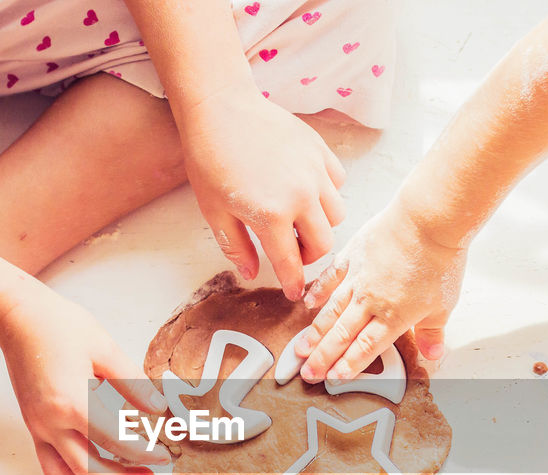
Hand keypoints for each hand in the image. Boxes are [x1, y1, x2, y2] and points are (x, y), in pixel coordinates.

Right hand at [0, 293, 169, 474]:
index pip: (114, 440)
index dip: (142, 453)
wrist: (17, 317)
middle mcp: (50, 421)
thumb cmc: (58, 326)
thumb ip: (131, 383)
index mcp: (71, 401)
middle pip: (89, 467)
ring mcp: (38, 426)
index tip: (163, 455)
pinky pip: (49, 464)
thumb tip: (157, 410)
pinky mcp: (33, 425)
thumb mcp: (104, 349)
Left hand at [178, 86, 345, 297]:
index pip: (291, 263)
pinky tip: (305, 190)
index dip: (294, 283)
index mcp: (272, 215)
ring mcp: (314, 170)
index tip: (296, 293)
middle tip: (290, 250)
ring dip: (320, 224)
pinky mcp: (319, 150)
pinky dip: (327, 192)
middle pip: (324, 243)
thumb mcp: (214, 212)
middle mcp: (301, 195)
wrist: (219, 108)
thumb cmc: (209, 159)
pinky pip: (338, 182)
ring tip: (298, 219)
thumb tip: (251, 273)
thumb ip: (237, 247)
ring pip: (337, 214)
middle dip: (308, 254)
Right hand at [294, 203, 463, 381]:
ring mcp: (358, 279)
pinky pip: (330, 276)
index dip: (348, 366)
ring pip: (331, 312)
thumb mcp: (444, 304)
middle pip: (342, 336)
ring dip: (315, 333)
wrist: (428, 220)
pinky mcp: (353, 254)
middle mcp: (371, 302)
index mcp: (394, 317)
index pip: (365, 349)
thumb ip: (433, 333)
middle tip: (308, 373)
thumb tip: (433, 354)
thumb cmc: (439, 259)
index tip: (333, 377)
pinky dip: (318, 291)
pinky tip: (307, 304)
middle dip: (323, 358)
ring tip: (301, 348)